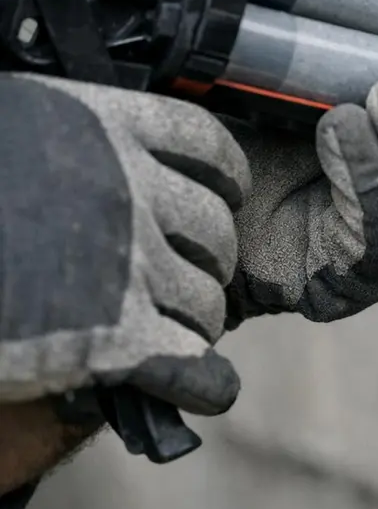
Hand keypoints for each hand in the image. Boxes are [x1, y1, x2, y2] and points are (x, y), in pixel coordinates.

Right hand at [0, 74, 250, 416]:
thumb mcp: (13, 127)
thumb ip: (71, 139)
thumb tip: (118, 154)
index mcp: (106, 123)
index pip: (207, 144)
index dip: (224, 176)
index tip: (223, 193)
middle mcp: (130, 187)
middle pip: (213, 228)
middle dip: (205, 256)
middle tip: (179, 274)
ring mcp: (128, 260)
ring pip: (205, 298)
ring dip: (195, 318)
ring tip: (169, 328)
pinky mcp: (115, 334)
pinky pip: (191, 362)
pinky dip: (203, 380)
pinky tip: (202, 385)